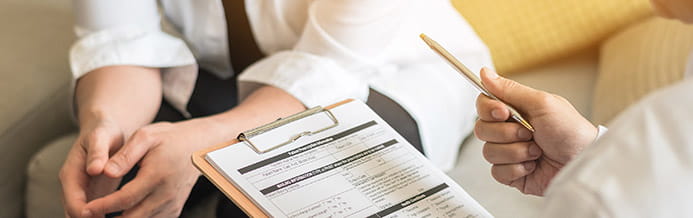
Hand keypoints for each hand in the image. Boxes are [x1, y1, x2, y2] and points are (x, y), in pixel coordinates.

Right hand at [60, 119, 123, 216]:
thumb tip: (94, 169)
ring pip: (84, 215)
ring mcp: (82, 192)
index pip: (73, 201)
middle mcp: (73, 186)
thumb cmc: (103, 131)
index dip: (85, 213)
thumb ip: (97, 152)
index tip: (101, 217)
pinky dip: (105, 217)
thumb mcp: (100, 137)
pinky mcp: (94, 194)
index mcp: (70, 173)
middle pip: (75, 213)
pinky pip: (96, 212)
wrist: (106, 130)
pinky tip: (122, 217)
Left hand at [81, 119, 216, 216]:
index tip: (85, 209)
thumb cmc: (171, 138)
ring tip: (102, 216)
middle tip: (90, 215)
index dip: (103, 207)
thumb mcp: (145, 137)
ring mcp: (172, 204)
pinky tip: (123, 215)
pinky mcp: (175, 209)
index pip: (125, 199)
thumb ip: (124, 155)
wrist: (199, 145)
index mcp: (157, 176)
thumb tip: (105, 171)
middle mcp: (166, 194)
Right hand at [474, 68, 596, 195]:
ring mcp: (509, 152)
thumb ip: (510, 89)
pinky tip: (533, 165)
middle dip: (507, 133)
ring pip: (488, 152)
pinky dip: (517, 169)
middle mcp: (509, 130)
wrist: (582, 162)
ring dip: (516, 152)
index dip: (488, 109)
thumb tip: (485, 73)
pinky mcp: (512, 173)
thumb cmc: (571, 131)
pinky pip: (497, 172)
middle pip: (482, 129)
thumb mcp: (542, 103)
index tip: (504, 112)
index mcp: (515, 110)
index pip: (484, 105)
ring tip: (537, 151)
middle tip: (530, 133)